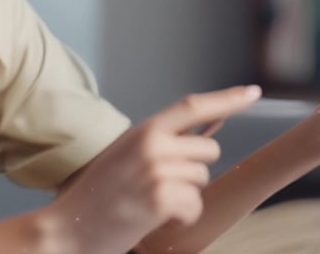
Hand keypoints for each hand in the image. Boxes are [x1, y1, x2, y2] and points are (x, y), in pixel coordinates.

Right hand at [48, 85, 260, 252]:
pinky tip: (153, 220)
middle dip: (194, 172)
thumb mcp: (123, 157)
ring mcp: (157, 170)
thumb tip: (200, 141)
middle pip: (209, 152)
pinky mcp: (160, 199)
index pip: (193, 106)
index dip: (228, 98)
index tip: (253, 91)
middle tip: (162, 187)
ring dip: (184, 199)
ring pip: (202, 181)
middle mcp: (152, 144)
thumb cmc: (94, 197)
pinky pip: (194, 207)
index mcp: (143, 131)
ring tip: (151, 204)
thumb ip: (156, 144)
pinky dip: (179, 219)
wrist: (66, 228)